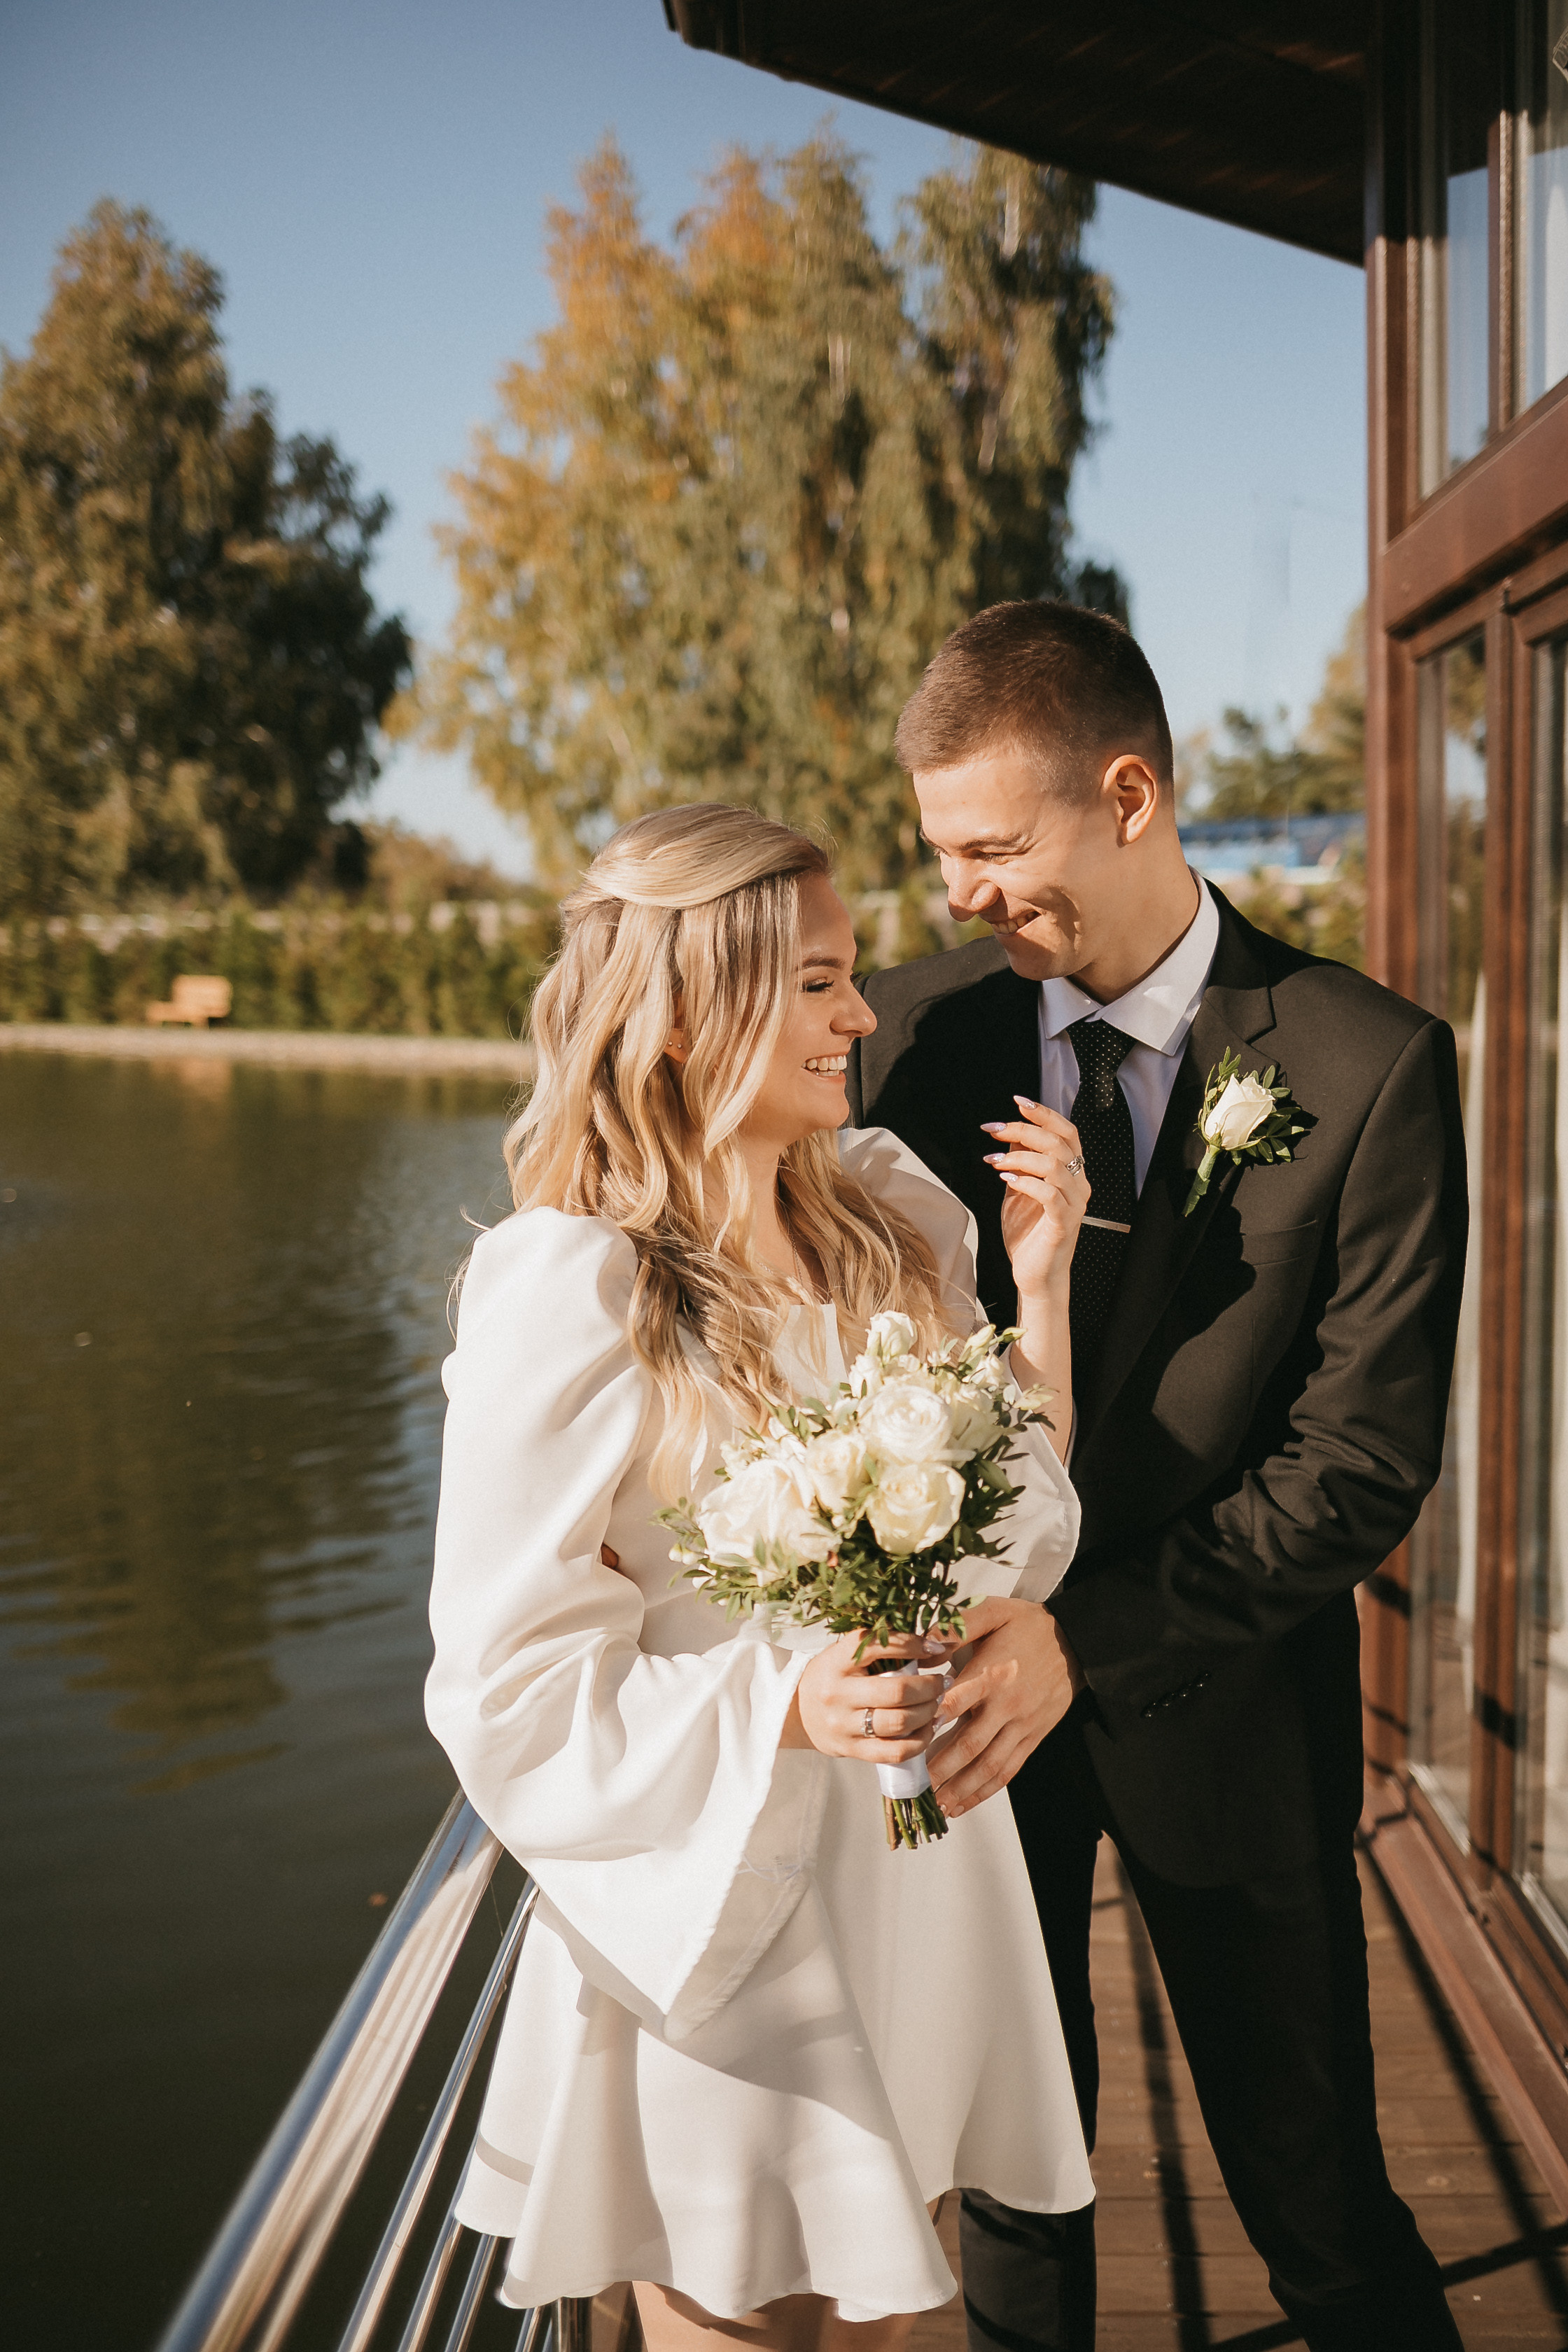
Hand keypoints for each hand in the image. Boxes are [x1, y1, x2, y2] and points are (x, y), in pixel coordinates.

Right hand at [783, 1631, 951, 1758]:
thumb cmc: (831, 1676)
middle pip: (897, 1691)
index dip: (913, 1645)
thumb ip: (891, 1649)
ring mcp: (844, 1725)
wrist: (796, 1712)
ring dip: (928, 1712)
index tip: (936, 1649)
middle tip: (943, 1682)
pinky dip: (920, 1741)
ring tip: (936, 1703)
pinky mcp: (851, 1750)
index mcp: (836, 1661)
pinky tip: (929, 1728)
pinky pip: (894, 1752)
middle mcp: (838, 1693)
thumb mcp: (850, 1655)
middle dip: (930, 1686)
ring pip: (899, 1722)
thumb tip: (940, 1649)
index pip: (878, 1647)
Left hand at [926, 1596, 1083, 1816]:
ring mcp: (1021, 1726)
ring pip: (988, 1765)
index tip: (907, 1737)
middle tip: (913, 1784)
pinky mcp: (1032, 1738)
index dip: (931, 1720)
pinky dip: (984, 1791)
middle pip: (969, 1744)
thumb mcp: (993, 1611)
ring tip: (934, 1805)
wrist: (1075, 1642)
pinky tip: (962, 1804)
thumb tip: (921, 1645)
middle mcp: (1006, 1704)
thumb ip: (956, 1626)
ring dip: (960, 1788)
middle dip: (939, 1768)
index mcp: (992, 1672)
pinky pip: (1007, 1771)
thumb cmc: (1027, 1625)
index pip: (956, 1701)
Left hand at [981, 1097, 1089, 1301]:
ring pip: (1054, 1165)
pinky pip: (1050, 1195)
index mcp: (1072, 1173)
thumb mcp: (1019, 1190)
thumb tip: (1011, 1135)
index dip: (1044, 1114)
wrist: (1035, 1275)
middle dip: (1023, 1130)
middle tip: (994, 1130)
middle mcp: (1079, 1185)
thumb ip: (1020, 1163)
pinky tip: (1006, 1182)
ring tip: (994, 1162)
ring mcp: (1074, 1204)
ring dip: (1020, 1158)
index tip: (1017, 1102)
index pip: (1066, 1132)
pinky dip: (1027, 1183)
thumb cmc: (1028, 1234)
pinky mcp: (1064, 1224)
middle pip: (1058, 1143)